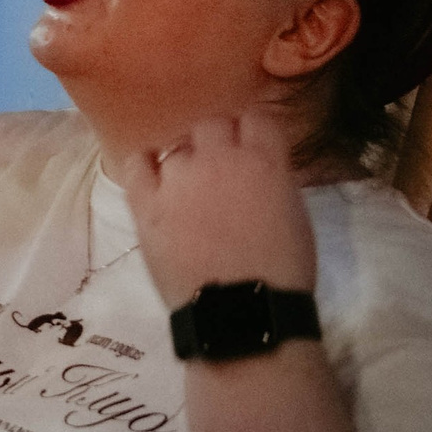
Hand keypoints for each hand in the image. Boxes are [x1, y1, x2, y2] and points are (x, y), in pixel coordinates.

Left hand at [119, 108, 316, 307]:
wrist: (241, 312)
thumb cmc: (282, 271)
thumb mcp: (296, 214)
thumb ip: (275, 179)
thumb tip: (258, 168)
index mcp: (264, 160)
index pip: (257, 119)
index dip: (254, 135)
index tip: (253, 151)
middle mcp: (219, 158)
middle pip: (213, 125)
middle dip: (219, 144)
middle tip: (221, 174)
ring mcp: (178, 179)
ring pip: (177, 147)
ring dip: (187, 163)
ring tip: (190, 191)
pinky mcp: (146, 203)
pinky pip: (136, 164)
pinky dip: (146, 165)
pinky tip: (154, 178)